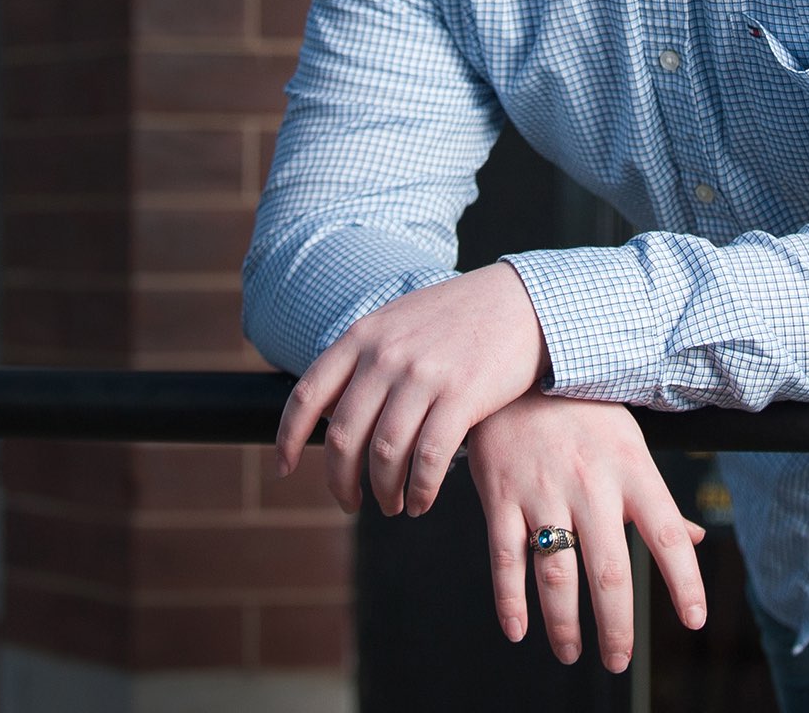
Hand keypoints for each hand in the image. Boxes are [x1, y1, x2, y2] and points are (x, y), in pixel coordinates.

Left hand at [275, 262, 549, 515]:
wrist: (523, 302)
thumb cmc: (459, 318)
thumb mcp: (400, 322)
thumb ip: (365, 359)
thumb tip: (332, 415)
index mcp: (363, 336)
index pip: (306, 395)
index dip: (288, 439)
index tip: (285, 469)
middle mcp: (385, 355)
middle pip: (343, 437)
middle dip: (340, 482)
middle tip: (350, 503)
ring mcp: (422, 376)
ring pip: (384, 455)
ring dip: (383, 491)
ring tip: (392, 505)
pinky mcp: (461, 397)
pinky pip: (428, 459)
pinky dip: (419, 490)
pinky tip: (420, 501)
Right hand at [468, 393, 709, 671]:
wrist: (519, 367)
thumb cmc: (583, 410)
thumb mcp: (630, 444)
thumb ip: (657, 498)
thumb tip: (693, 538)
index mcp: (631, 470)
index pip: (667, 535)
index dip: (684, 582)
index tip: (695, 620)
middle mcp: (591, 485)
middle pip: (609, 571)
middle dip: (616, 627)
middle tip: (618, 660)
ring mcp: (542, 491)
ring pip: (555, 574)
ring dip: (564, 625)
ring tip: (571, 653)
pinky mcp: (500, 495)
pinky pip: (505, 558)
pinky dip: (510, 601)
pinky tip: (518, 631)